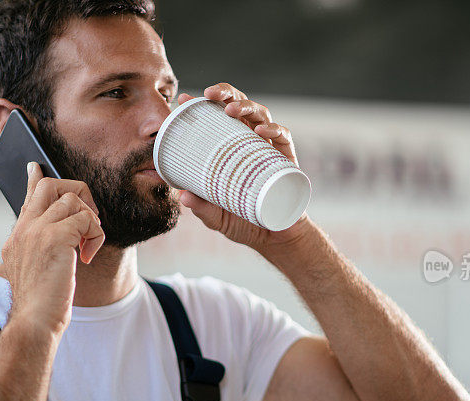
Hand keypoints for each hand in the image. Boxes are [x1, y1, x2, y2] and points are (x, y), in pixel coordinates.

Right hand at [1, 162, 104, 334]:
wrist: (33, 323)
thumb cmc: (40, 305)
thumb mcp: (37, 271)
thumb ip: (45, 248)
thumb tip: (66, 234)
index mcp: (17, 237)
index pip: (27, 198)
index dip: (35, 179)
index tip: (36, 166)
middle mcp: (23, 229)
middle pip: (50, 185)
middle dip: (77, 193)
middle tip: (89, 218)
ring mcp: (37, 231)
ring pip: (72, 198)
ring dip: (90, 219)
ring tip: (88, 244)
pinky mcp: (55, 238)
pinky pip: (87, 219)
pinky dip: (96, 235)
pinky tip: (88, 257)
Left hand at [174, 83, 311, 253]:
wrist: (274, 238)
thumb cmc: (244, 222)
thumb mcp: (217, 217)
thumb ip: (202, 207)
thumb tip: (182, 196)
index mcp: (230, 148)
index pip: (216, 119)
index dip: (202, 105)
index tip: (184, 98)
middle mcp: (250, 142)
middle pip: (239, 107)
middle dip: (225, 94)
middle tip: (209, 94)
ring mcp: (269, 149)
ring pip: (261, 114)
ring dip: (246, 106)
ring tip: (230, 109)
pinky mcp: (287, 160)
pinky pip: (283, 137)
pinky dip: (273, 129)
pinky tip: (261, 130)